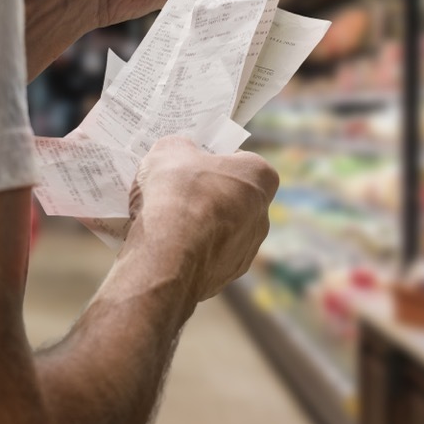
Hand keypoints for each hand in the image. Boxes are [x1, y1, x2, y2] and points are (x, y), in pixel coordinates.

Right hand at [125, 136, 278, 302]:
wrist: (167, 255)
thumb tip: (179, 153)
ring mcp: (246, 250)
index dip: (216, 159)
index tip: (193, 162)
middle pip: (232, 198)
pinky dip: (189, 252)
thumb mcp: (169, 150)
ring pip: (220, 231)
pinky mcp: (226, 276)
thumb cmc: (176, 193)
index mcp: (259, 177)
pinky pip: (206, 257)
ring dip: (197, 226)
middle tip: (175, 192)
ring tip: (162, 222)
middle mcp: (262, 215)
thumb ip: (180, 147)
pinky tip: (163, 247)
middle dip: (206, 194)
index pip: (243, 160)